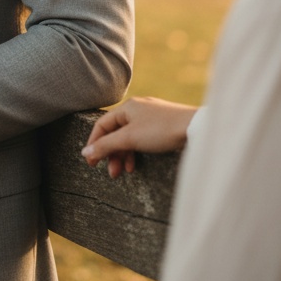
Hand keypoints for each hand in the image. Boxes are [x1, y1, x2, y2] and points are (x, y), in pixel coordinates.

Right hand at [82, 97, 196, 177]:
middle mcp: (136, 109)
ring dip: (122, 156)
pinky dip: (135, 152)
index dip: (94, 143)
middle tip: (110, 173)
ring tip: (122, 173)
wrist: (194, 127)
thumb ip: (106, 146)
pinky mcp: (161, 127)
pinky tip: (135, 165)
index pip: (102, 125)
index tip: (90, 162)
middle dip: (110, 154)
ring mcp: (149, 117)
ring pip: (128, 138)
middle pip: (115, 133)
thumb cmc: (160, 130)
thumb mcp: (129, 138)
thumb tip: (85, 153)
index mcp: (126, 108)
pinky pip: (140, 139)